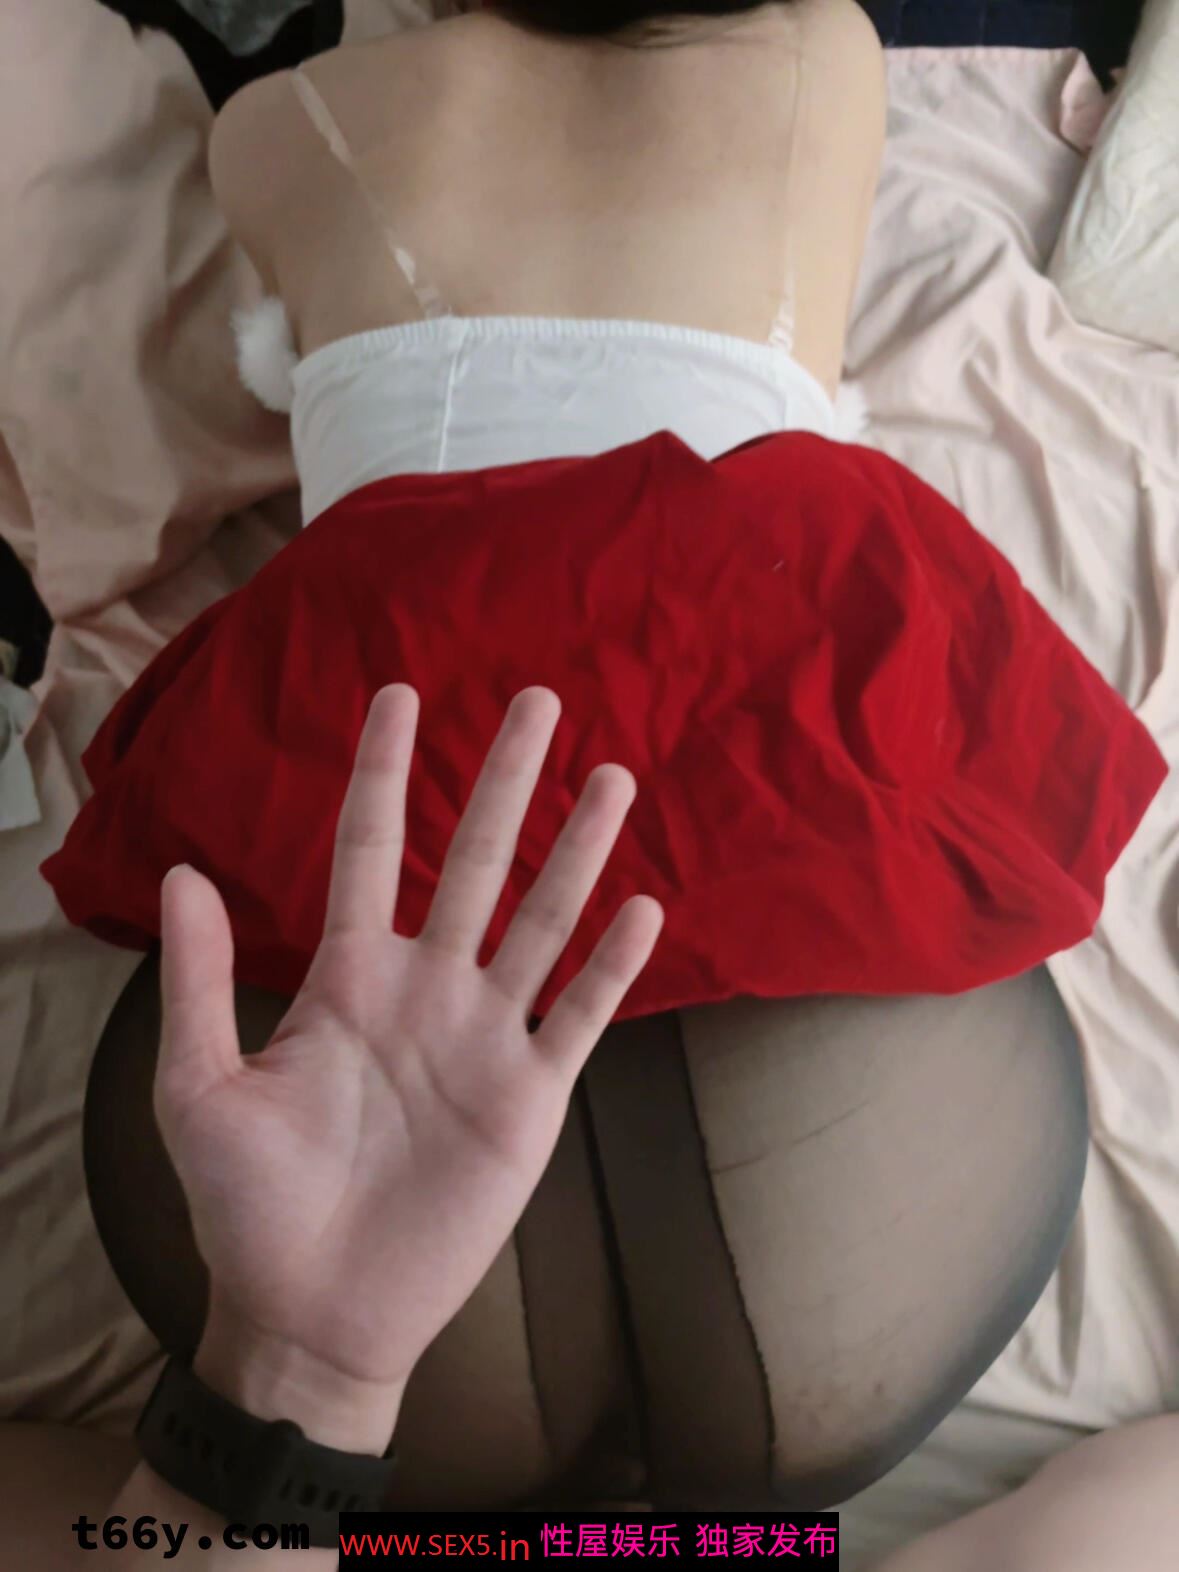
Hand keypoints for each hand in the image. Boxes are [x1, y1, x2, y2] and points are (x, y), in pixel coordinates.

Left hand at [156, 686, 662, 1443]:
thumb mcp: (199, 1089)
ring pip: (541, 923)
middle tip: (539, 700)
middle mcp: (425, 989)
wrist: (312, 1310)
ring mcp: (484, 1038)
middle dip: (506, 782)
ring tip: (611, 777)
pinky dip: (612, 965)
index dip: (385, 774)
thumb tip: (182, 872)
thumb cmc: (248, 1206)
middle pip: (476, 863)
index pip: (372, 850)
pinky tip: (643, 905)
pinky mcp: (529, 1097)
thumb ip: (202, 982)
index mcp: (348, 978)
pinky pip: (579, 1016)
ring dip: (576, 851)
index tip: (402, 695)